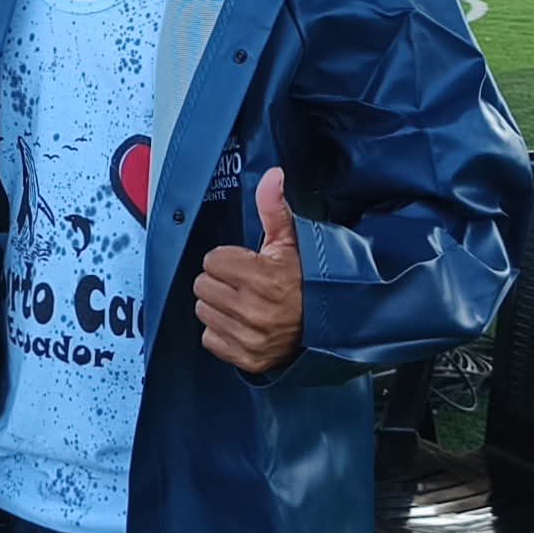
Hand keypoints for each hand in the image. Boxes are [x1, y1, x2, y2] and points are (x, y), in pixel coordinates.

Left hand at [193, 168, 303, 375]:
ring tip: (242, 302)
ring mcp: (250, 337)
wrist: (330, 323)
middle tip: (242, 283)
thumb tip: (272, 175)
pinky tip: (241, 322)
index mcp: (263, 278)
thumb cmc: (308, 279)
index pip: (212, 260)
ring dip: (218, 305)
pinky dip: (221, 331)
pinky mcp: (247, 357)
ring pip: (203, 312)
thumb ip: (274, 207)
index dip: (227, 259)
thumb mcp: (292, 240)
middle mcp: (254, 310)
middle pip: (202, 286)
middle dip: (220, 281)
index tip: (245, 264)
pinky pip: (210, 338)